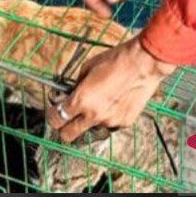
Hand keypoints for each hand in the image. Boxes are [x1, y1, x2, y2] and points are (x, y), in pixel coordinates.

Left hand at [46, 36, 176, 142]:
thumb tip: (68, 95)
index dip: (53, 115)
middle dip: (64, 128)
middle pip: (68, 136)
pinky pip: (109, 125)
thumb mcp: (86, 68)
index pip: (57, 119)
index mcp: (81, 101)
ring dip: (88, 122)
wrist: (142, 64)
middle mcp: (94, 116)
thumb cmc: (113, 60)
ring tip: (97, 105)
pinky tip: (113, 102)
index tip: (55, 109)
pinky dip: (107, 118)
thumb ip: (75, 86)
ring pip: (91, 130)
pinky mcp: (124, 123)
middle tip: (68, 117)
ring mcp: (110, 122)